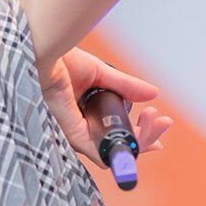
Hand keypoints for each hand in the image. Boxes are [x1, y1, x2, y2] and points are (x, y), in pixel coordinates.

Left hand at [35, 45, 173, 168]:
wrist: (44, 51)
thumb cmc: (60, 61)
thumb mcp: (99, 74)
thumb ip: (125, 86)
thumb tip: (154, 93)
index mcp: (84, 115)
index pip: (114, 134)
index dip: (139, 133)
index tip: (158, 119)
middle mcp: (80, 128)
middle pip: (118, 146)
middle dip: (146, 137)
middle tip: (162, 120)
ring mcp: (76, 134)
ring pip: (114, 153)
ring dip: (141, 141)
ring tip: (154, 119)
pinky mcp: (73, 135)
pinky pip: (101, 154)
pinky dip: (124, 151)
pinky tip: (142, 134)